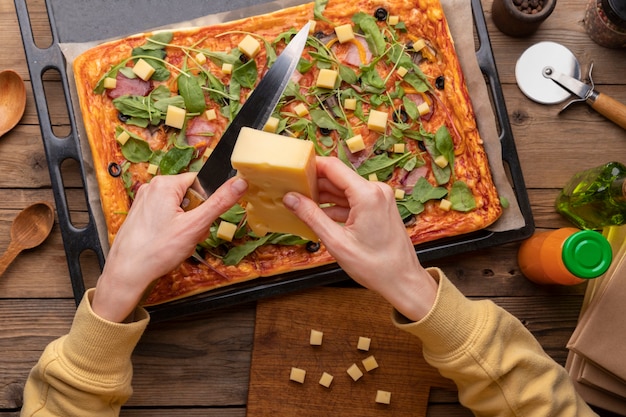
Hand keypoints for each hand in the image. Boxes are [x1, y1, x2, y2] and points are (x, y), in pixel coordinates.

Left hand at [92, 173, 247, 321]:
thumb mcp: (195, 226)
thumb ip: (219, 202)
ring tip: (177, 243)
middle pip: (188, 196)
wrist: (126, 273)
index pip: (199, 182)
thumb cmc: (157, 250)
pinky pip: (164, 216)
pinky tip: (166, 244)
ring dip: (184, 226)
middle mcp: (151, 188)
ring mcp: (143, 201)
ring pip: (177, 208)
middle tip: (189, 235)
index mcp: (165, 184)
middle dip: (194, 217)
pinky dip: (170, 230)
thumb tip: (240, 182)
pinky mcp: (139, 215)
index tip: (200, 221)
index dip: (205, 203)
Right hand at [283, 157, 436, 320]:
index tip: (294, 170)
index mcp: (367, 195)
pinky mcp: (380, 206)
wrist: (402, 280)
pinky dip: (337, 205)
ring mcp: (380, 198)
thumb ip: (311, 216)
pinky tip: (320, 214)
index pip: (333, 167)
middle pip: (338, 177)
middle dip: (315, 183)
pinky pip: (353, 199)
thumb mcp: (336, 242)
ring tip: (302, 204)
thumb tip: (291, 199)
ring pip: (345, 188)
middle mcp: (376, 190)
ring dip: (324, 195)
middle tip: (292, 190)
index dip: (311, 166)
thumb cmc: (375, 266)